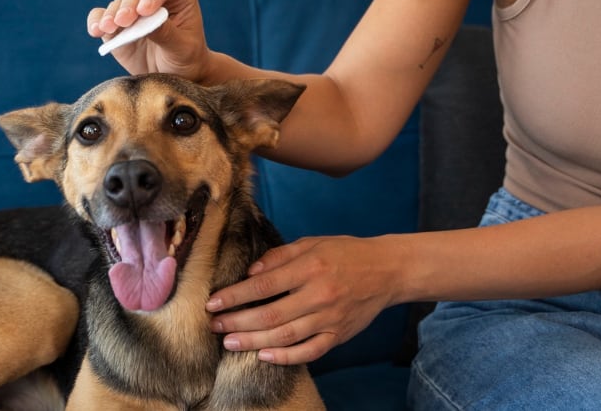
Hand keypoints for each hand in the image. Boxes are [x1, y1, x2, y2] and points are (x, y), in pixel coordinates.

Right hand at [87, 0, 211, 77]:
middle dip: (128, 6)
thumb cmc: (186, 57)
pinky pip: (101, 16)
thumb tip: (148, 20)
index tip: (145, 10)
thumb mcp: (183, 48)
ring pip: (118, 4)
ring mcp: (133, 8)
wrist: (174, 74)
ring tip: (107, 28)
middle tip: (123, 21)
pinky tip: (95, 30)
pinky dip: (96, 21)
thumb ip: (167, 33)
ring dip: (111, 15)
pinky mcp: (116, 23)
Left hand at [205, 235, 402, 365]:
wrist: (387, 270)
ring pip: (286, 335)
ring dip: (254, 341)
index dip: (235, 295)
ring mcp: (330, 317)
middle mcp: (319, 294)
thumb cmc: (346, 253)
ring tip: (230, 343)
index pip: (264, 284)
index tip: (213, 302)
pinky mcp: (339, 335)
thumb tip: (251, 272)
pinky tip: (265, 356)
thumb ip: (281, 256)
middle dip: (237, 321)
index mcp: (311, 267)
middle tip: (215, 326)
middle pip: (270, 313)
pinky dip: (287, 357)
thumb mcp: (313, 243)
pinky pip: (310, 351)